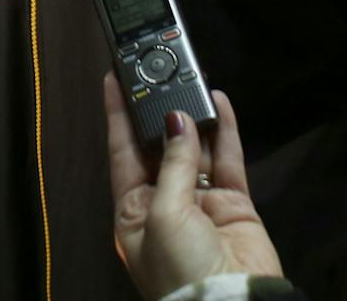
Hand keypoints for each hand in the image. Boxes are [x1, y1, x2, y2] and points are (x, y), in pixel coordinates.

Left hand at [106, 75, 283, 300]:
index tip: (113, 79)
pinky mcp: (233, 204)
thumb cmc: (180, 273)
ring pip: (196, 148)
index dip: (118, 115)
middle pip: (159, 146)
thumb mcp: (163, 213)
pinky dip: (225, 130)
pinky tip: (219, 102)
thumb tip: (177, 122)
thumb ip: (172, 164)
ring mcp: (200, 203)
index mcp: (132, 213)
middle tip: (158, 72)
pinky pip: (227, 159)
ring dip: (194, 116)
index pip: (121, 152)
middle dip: (160, 112)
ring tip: (189, 79)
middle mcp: (164, 205)